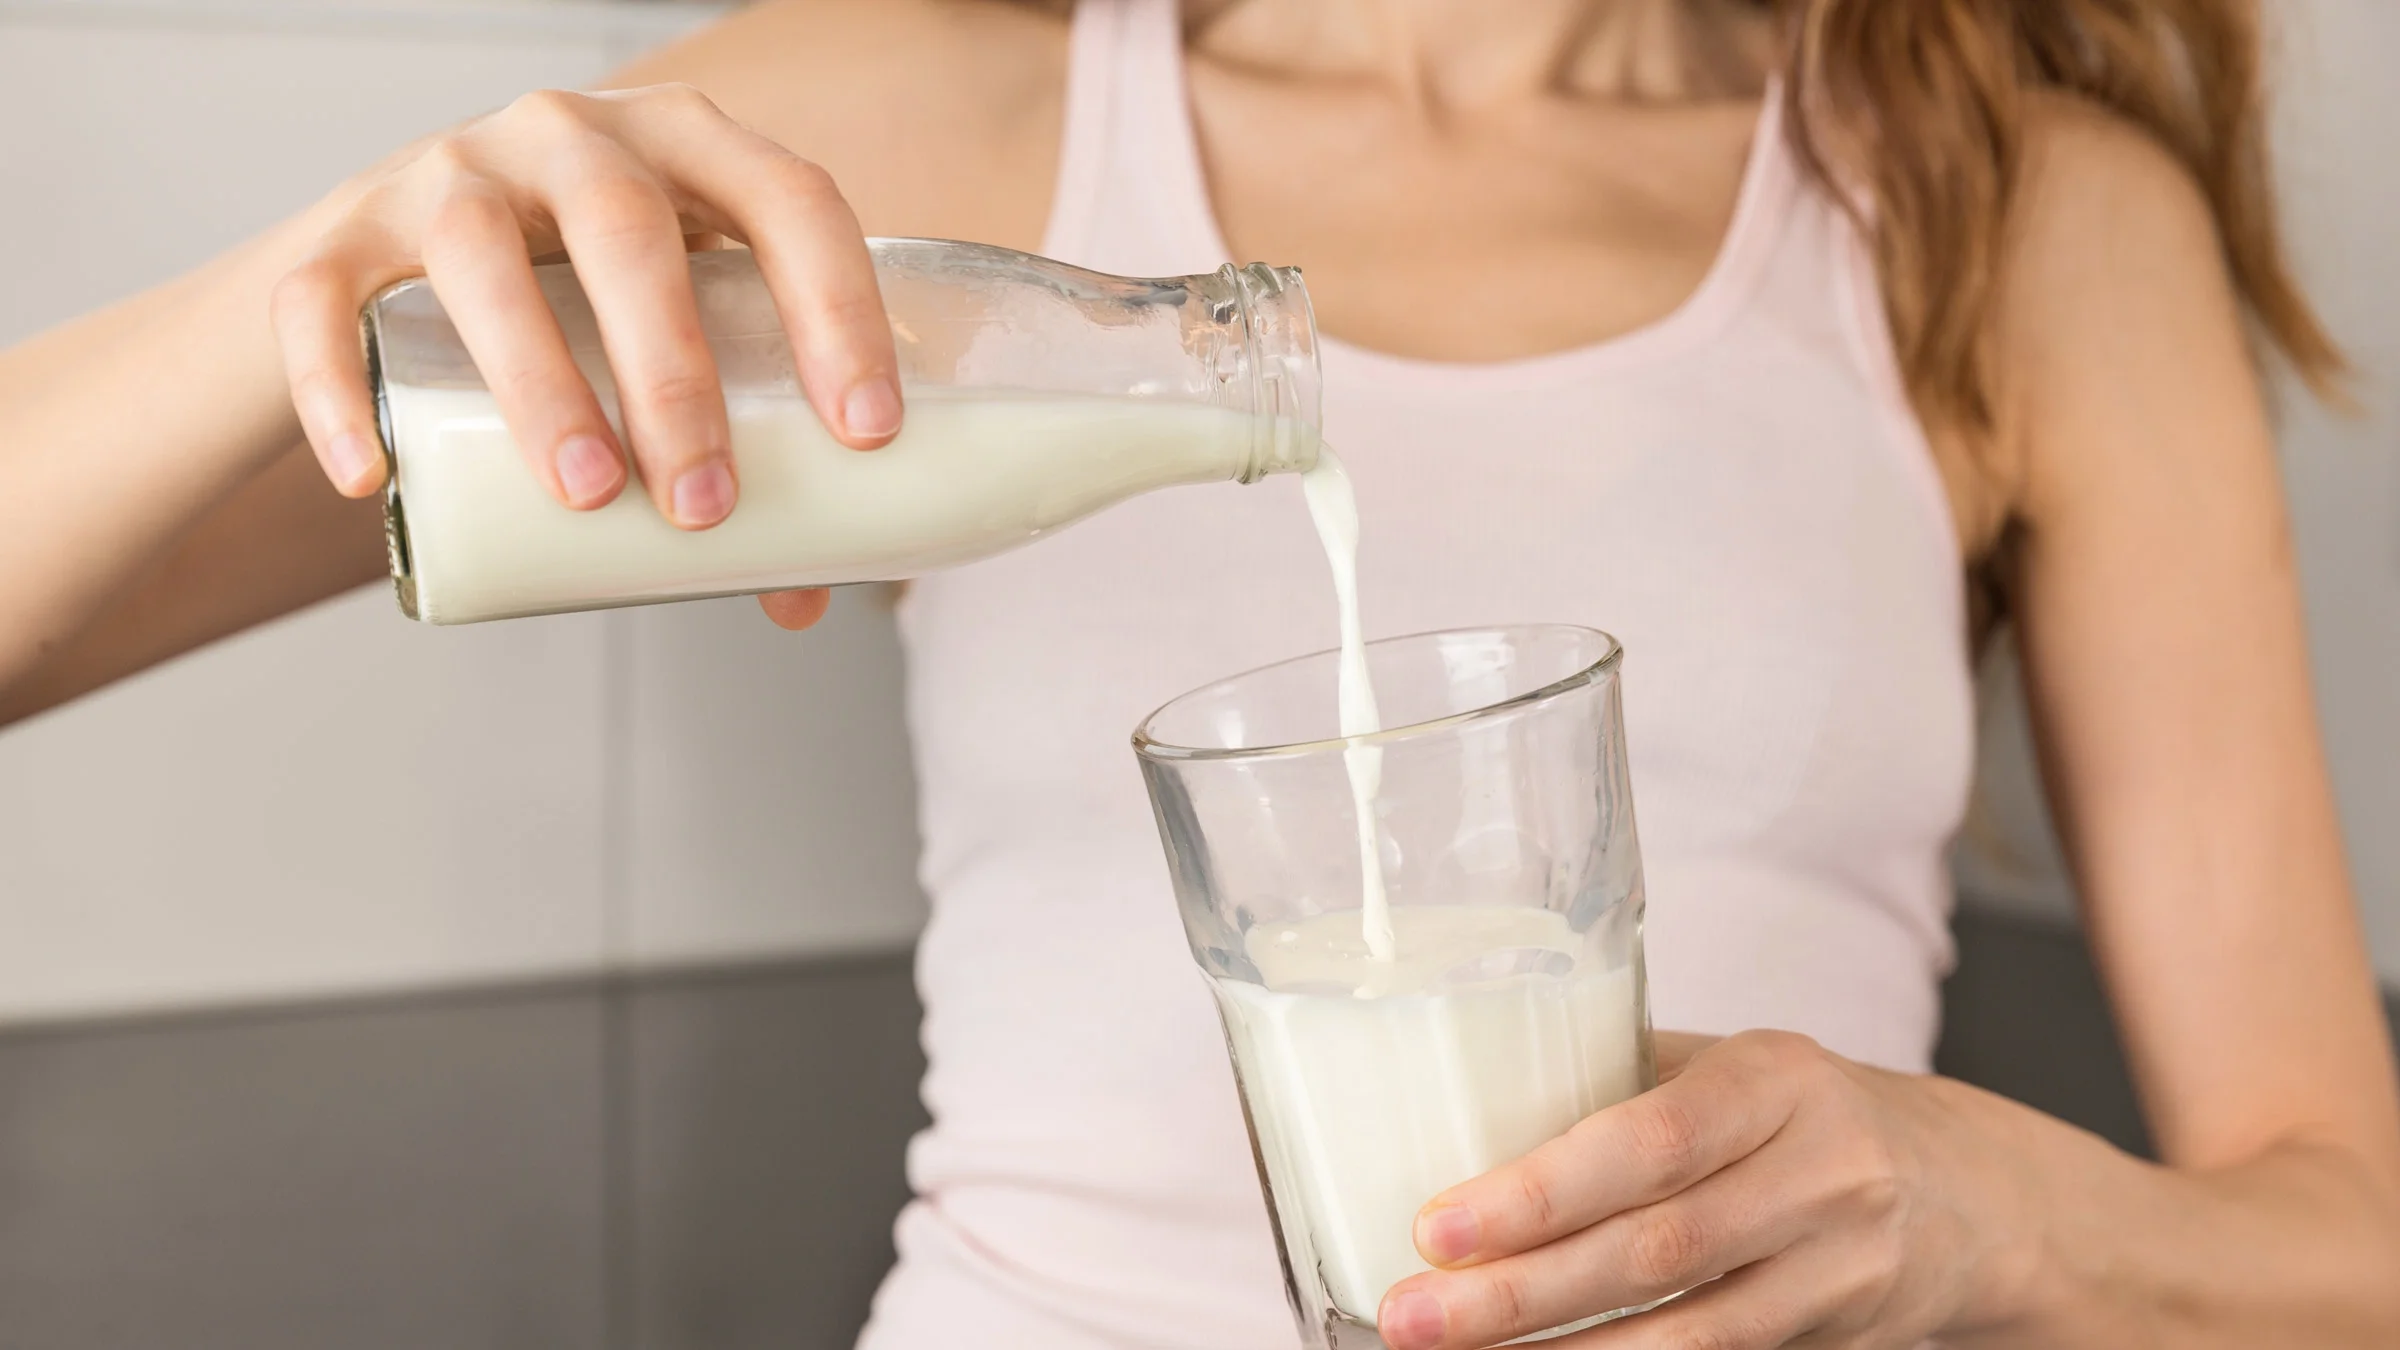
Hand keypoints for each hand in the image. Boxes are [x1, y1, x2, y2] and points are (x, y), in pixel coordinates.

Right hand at [270, 83, 896, 630]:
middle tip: (704, 507)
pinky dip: (339, 390)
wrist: (407, 261)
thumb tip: (799, 594)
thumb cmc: (584, 306)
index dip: (837, 308)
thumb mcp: (673, 345)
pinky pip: (324, 300)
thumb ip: (741, 451)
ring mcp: (448, 172)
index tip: (867, 432)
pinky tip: (372, 477)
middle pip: (628, 229)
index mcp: (688, 150)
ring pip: (480, 253)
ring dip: (539, 380)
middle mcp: (570, 136)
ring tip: (586, 495)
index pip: (788, 198)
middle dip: (675, 374)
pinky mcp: (342, 229)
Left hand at [1377, 1031, 2034, 1348]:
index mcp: (1774, 1079)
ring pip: (1686, 1331)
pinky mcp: (1836, 1337)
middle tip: (1412, 1313)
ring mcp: (1836, 1265)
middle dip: (1519, 1292)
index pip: (1649, 1140)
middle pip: (1654, 1249)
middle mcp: (1818, 1171)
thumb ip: (1620, 1076)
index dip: (1540, 1191)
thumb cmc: (1803, 1112)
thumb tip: (1464, 1097)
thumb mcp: (1734, 1067)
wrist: (1969, 1192)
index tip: (1436, 1224)